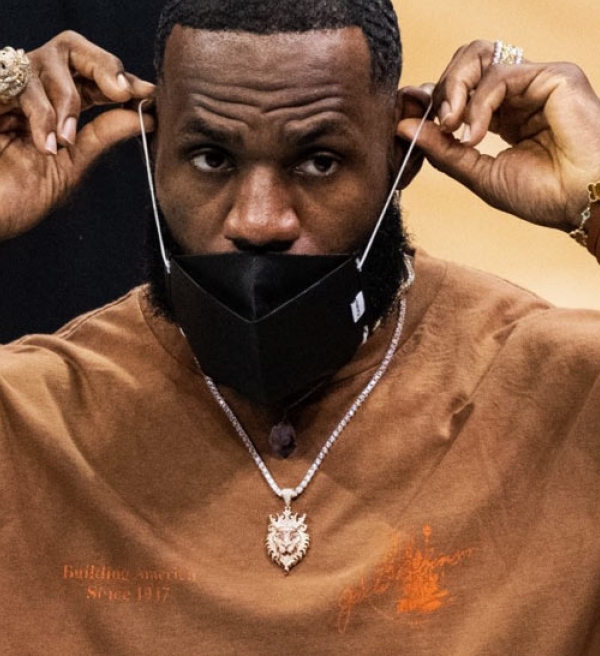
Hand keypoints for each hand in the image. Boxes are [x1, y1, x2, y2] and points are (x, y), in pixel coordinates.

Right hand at [0, 31, 154, 240]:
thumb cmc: (20, 198)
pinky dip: (39, 114)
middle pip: (70, 49)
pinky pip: (16, 85)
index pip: (93, 77)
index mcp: (58, 107)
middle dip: (101, 66)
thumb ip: (102, 136)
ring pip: (46, 64)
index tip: (149, 92)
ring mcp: (8, 91)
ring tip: (64, 143)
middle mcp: (34, 91)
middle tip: (120, 92)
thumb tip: (146, 115)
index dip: (121, 79)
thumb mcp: (71, 166)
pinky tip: (46, 145)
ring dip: (67, 102)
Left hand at [397, 40, 599, 231]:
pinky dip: (480, 104)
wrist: (579, 205)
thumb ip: (442, 150)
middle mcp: (519, 94)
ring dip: (455, 90)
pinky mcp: (555, 76)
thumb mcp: (478, 173)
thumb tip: (402, 127)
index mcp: (503, 115)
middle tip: (434, 122)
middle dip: (441, 88)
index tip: (408, 115)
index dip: (433, 98)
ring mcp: (537, 82)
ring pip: (480, 58)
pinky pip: (501, 75)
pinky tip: (476, 134)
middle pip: (467, 62)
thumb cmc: (539, 195)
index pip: (460, 89)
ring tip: (451, 125)